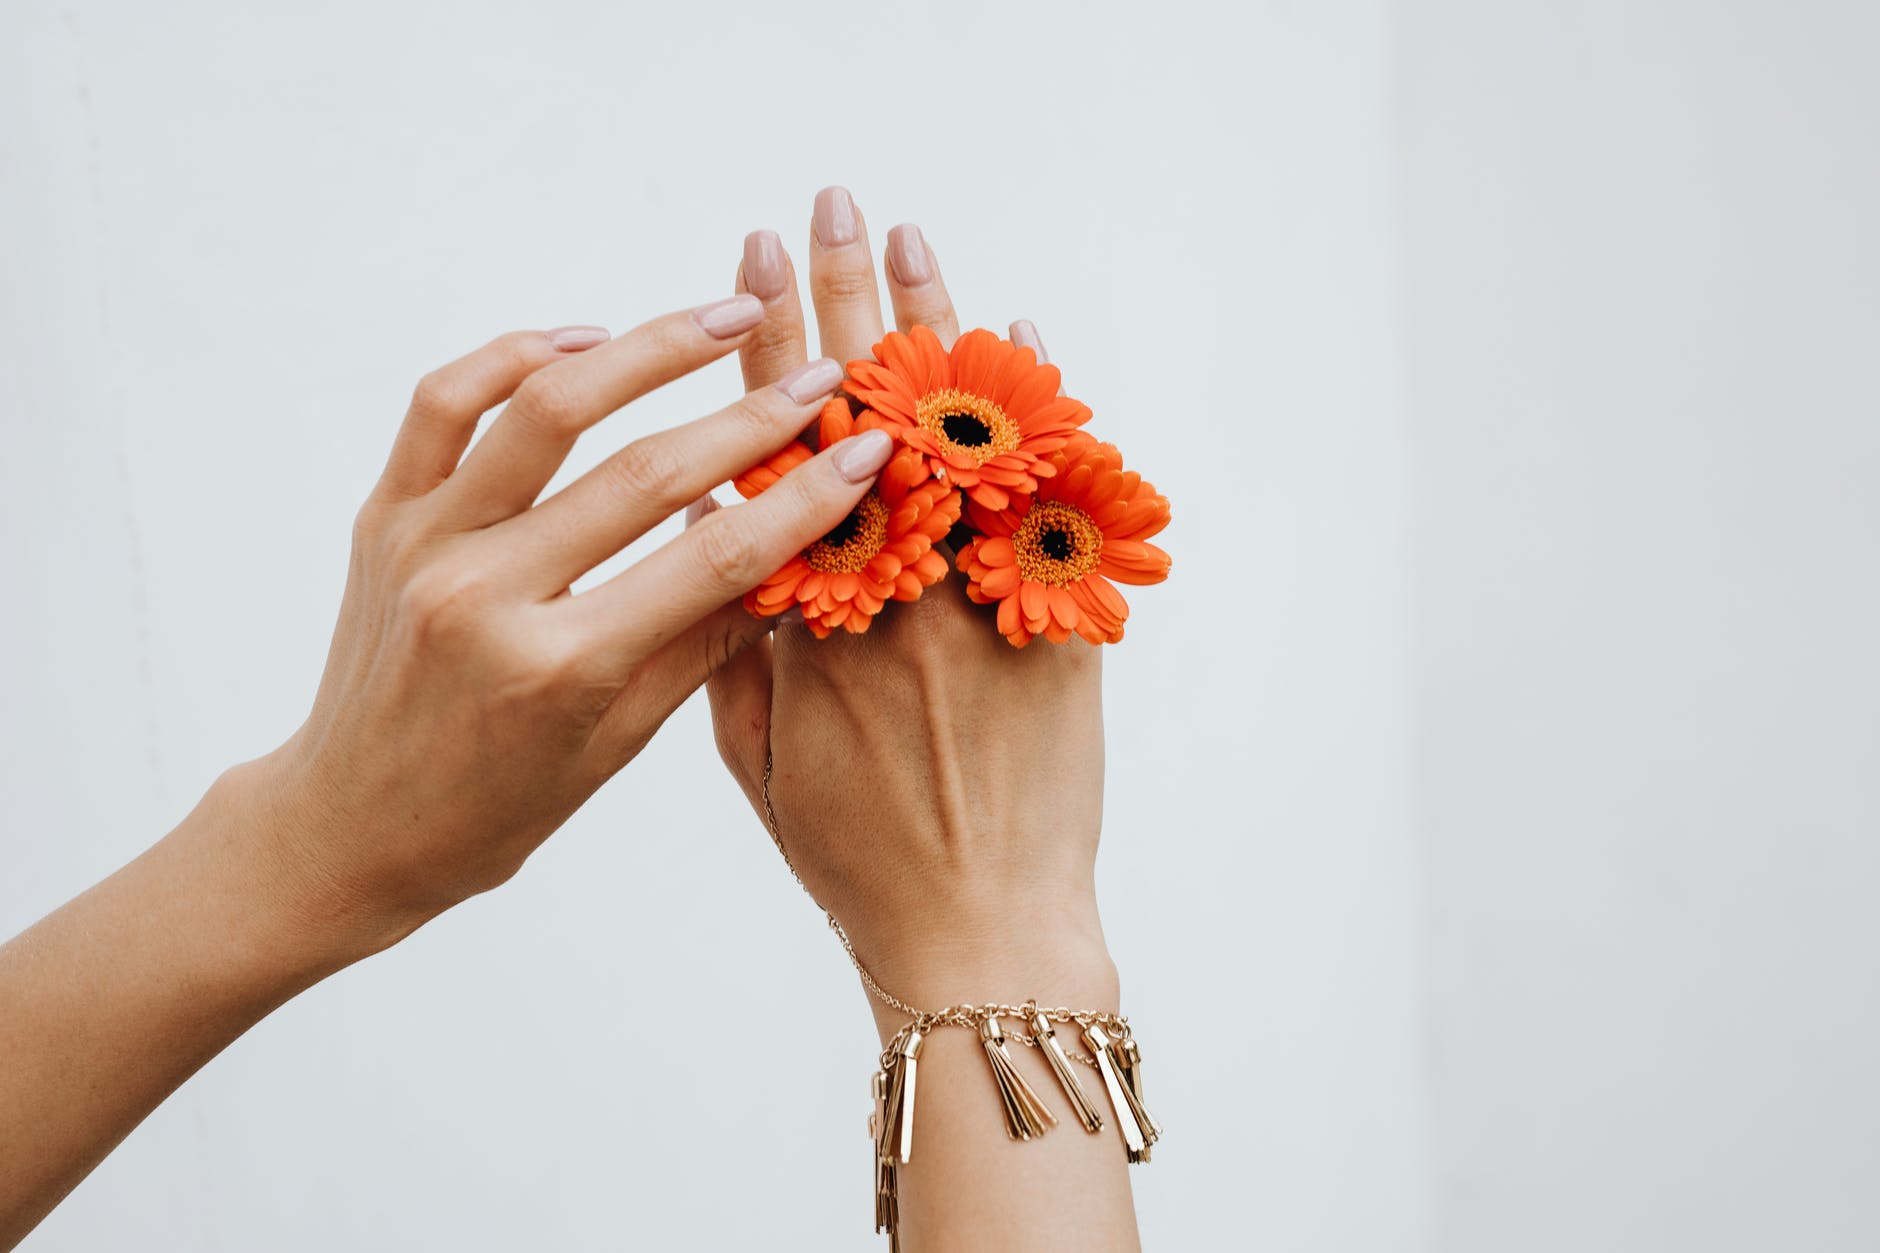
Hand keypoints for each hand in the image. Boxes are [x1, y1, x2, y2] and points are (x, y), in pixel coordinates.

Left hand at [240, 298, 895, 957]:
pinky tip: (588, 340)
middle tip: (820, 374)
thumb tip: (796, 558)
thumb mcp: (618, 743)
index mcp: (557, 670)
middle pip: (643, 475)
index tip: (866, 447)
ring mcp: (423, 547)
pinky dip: (517, 354)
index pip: (711, 560)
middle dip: (750, 417)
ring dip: (646, 348)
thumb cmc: (498, 805)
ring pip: (544, 406)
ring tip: (725, 316)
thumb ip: (704, 642)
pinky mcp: (382, 516)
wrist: (351, 826)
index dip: (802, 499)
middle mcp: (483, 597)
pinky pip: (445, 403)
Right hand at [709, 195, 1116, 1018]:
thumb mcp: (756, 757)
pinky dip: (1038, 409)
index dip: (765, 345)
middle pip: (868, 407)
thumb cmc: (850, 854)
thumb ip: (734, 640)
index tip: (752, 262)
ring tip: (912, 234)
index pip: (777, 440)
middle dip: (845, 293)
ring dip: (937, 321)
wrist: (978, 925)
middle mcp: (894, 579)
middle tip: (830, 203)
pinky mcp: (1055, 612)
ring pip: (958, 429)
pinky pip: (1049, 489)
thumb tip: (717, 532)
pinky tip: (1025, 332)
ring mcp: (981, 588)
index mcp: (807, 606)